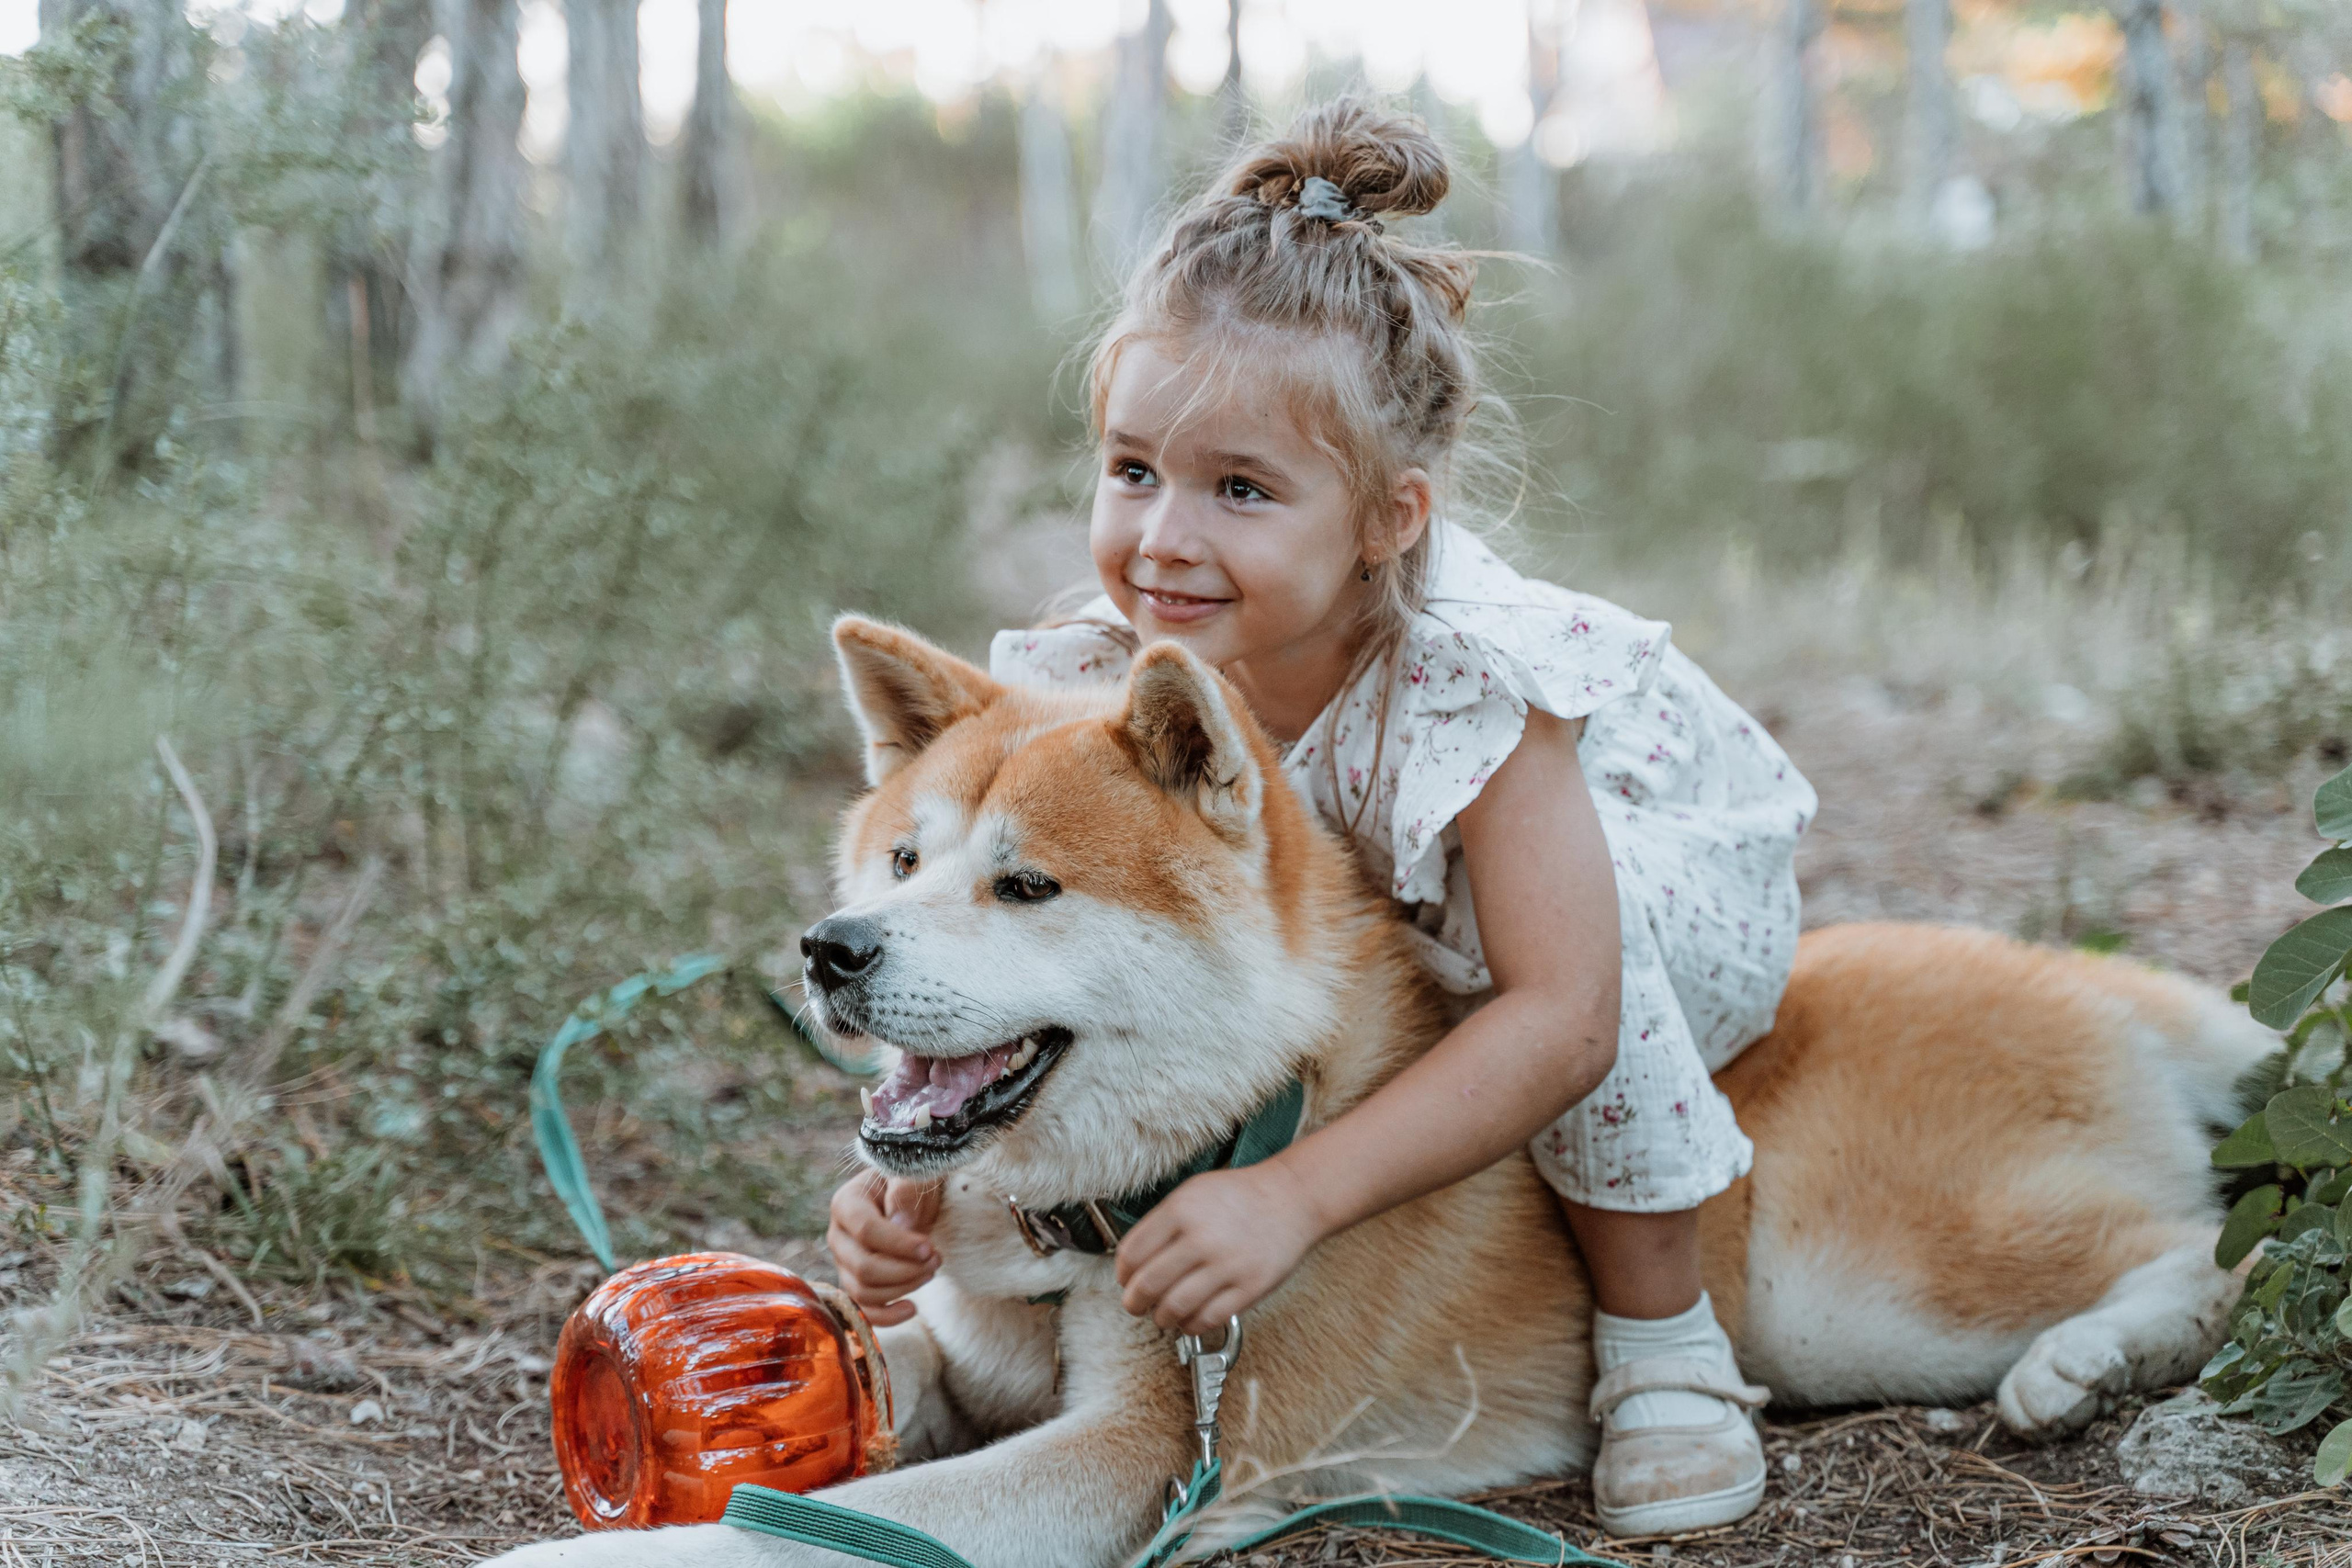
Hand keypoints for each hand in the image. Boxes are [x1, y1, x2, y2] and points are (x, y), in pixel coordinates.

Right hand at [826, 1172, 942, 1325]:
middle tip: (936, 1260)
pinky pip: (863, 1310)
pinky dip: (886, 1317)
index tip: (929, 1248)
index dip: (899, 1244)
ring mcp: (843, 1263)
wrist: (910, 1197)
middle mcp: (837, 1235)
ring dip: (903, 1288)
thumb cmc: (912, 1184)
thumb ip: (907, 1191)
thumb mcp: (913, 1175)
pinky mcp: (855, 1283)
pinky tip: (912, 1308)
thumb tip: (900, 1224)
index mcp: (846, 1203)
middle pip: (863, 1267)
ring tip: (931, 1271)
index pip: (866, 1230)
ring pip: (864, 1291)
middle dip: (905, 1270)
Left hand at [1114, 1160, 1328, 1335]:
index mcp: (1181, 1210)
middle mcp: (1201, 1238)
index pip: (1132, 1254)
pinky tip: (1189, 1319)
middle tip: (1135, 1305)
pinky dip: (1190, 1325)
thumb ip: (1162, 1222)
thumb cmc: (1240, 1196)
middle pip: (1148, 1285)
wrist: (1291, 1198)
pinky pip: (1207, 1319)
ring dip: (1161, 1318)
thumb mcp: (1193, 1192)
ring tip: (1162, 1315)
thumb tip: (1132, 1262)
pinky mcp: (1250, 1287)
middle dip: (1134, 1302)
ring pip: (1174, 1308)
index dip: (1122, 1274)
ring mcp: (1227, 1265)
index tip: (1125, 1280)